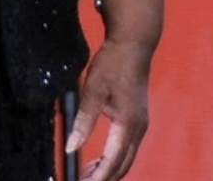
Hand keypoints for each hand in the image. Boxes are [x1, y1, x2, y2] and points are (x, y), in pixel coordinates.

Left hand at [65, 35, 151, 180]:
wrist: (134, 44)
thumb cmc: (113, 64)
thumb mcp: (93, 90)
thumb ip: (83, 121)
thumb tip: (72, 147)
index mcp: (128, 123)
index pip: (113, 161)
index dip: (98, 178)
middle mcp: (139, 128)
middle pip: (123, 165)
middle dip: (104, 178)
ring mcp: (141, 124)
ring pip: (126, 158)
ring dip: (108, 170)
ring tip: (86, 176)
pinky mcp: (138, 120)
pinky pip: (127, 148)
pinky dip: (113, 159)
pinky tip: (98, 161)